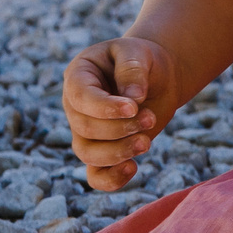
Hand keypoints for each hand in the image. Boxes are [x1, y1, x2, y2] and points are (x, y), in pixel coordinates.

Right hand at [62, 37, 174, 190]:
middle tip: (150, 118)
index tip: (134, 107)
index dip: (105, 107)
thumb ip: (132, 69)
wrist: (156, 78)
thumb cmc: (142, 60)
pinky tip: (133, 169)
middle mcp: (76, 107)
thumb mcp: (138, 52)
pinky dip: (110, 180)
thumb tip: (133, 98)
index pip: (80, 98)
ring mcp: (86, 132)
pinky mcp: (104, 150)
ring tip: (146, 142)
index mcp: (79, 77)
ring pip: (88, 154)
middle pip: (85, 128)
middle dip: (119, 128)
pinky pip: (95, 175)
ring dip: (118, 152)